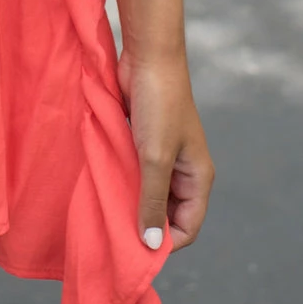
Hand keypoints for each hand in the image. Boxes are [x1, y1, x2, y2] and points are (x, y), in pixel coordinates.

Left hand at [117, 48, 214, 252]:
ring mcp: (164, 156)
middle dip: (145, 224)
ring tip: (107, 209)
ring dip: (131, 202)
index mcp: (198, 177)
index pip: (188, 227)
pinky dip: (123, 181)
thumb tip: (151, 245)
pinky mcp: (145, 143)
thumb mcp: (154, 158)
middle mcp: (184, 171)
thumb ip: (151, 201)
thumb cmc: (159, 105)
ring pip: (149, 194)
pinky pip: (136, 174)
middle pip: (168, 214)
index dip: (164, 242)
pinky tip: (104, 184)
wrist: (149, 56)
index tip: (134, 246)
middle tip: (115, 231)